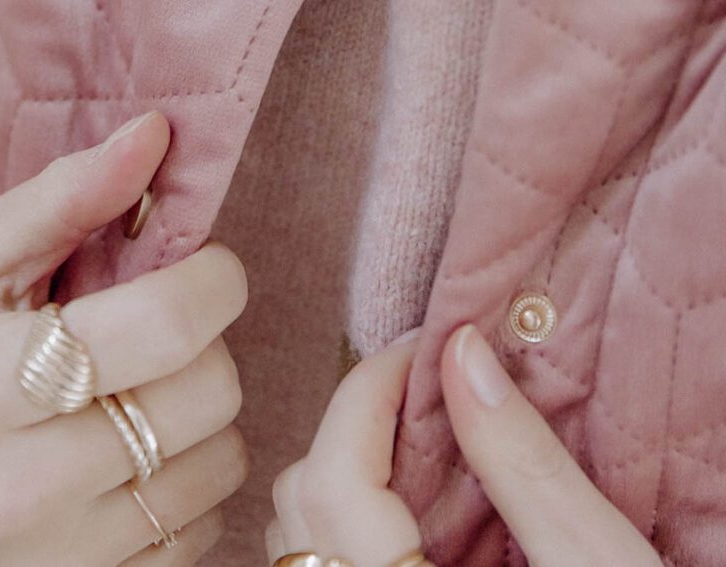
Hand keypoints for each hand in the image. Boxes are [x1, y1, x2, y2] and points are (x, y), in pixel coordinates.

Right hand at [0, 112, 248, 565]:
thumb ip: (66, 194)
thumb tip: (154, 135)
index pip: (160, 326)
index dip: (212, 279)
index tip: (207, 267)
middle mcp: (10, 490)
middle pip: (205, 392)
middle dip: (207, 342)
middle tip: (163, 330)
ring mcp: (54, 562)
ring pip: (222, 459)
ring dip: (204, 412)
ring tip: (143, 391)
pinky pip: (209, 523)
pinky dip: (192, 476)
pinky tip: (137, 454)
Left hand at [269, 324, 661, 566]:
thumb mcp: (591, 563)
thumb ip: (519, 460)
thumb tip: (462, 353)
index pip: (332, 478)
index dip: (368, 389)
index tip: (423, 346)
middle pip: (301, 500)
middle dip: (357, 421)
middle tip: (428, 383)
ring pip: (299, 534)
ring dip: (347, 467)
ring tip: (425, 439)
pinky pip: (322, 564)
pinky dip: (351, 517)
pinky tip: (417, 502)